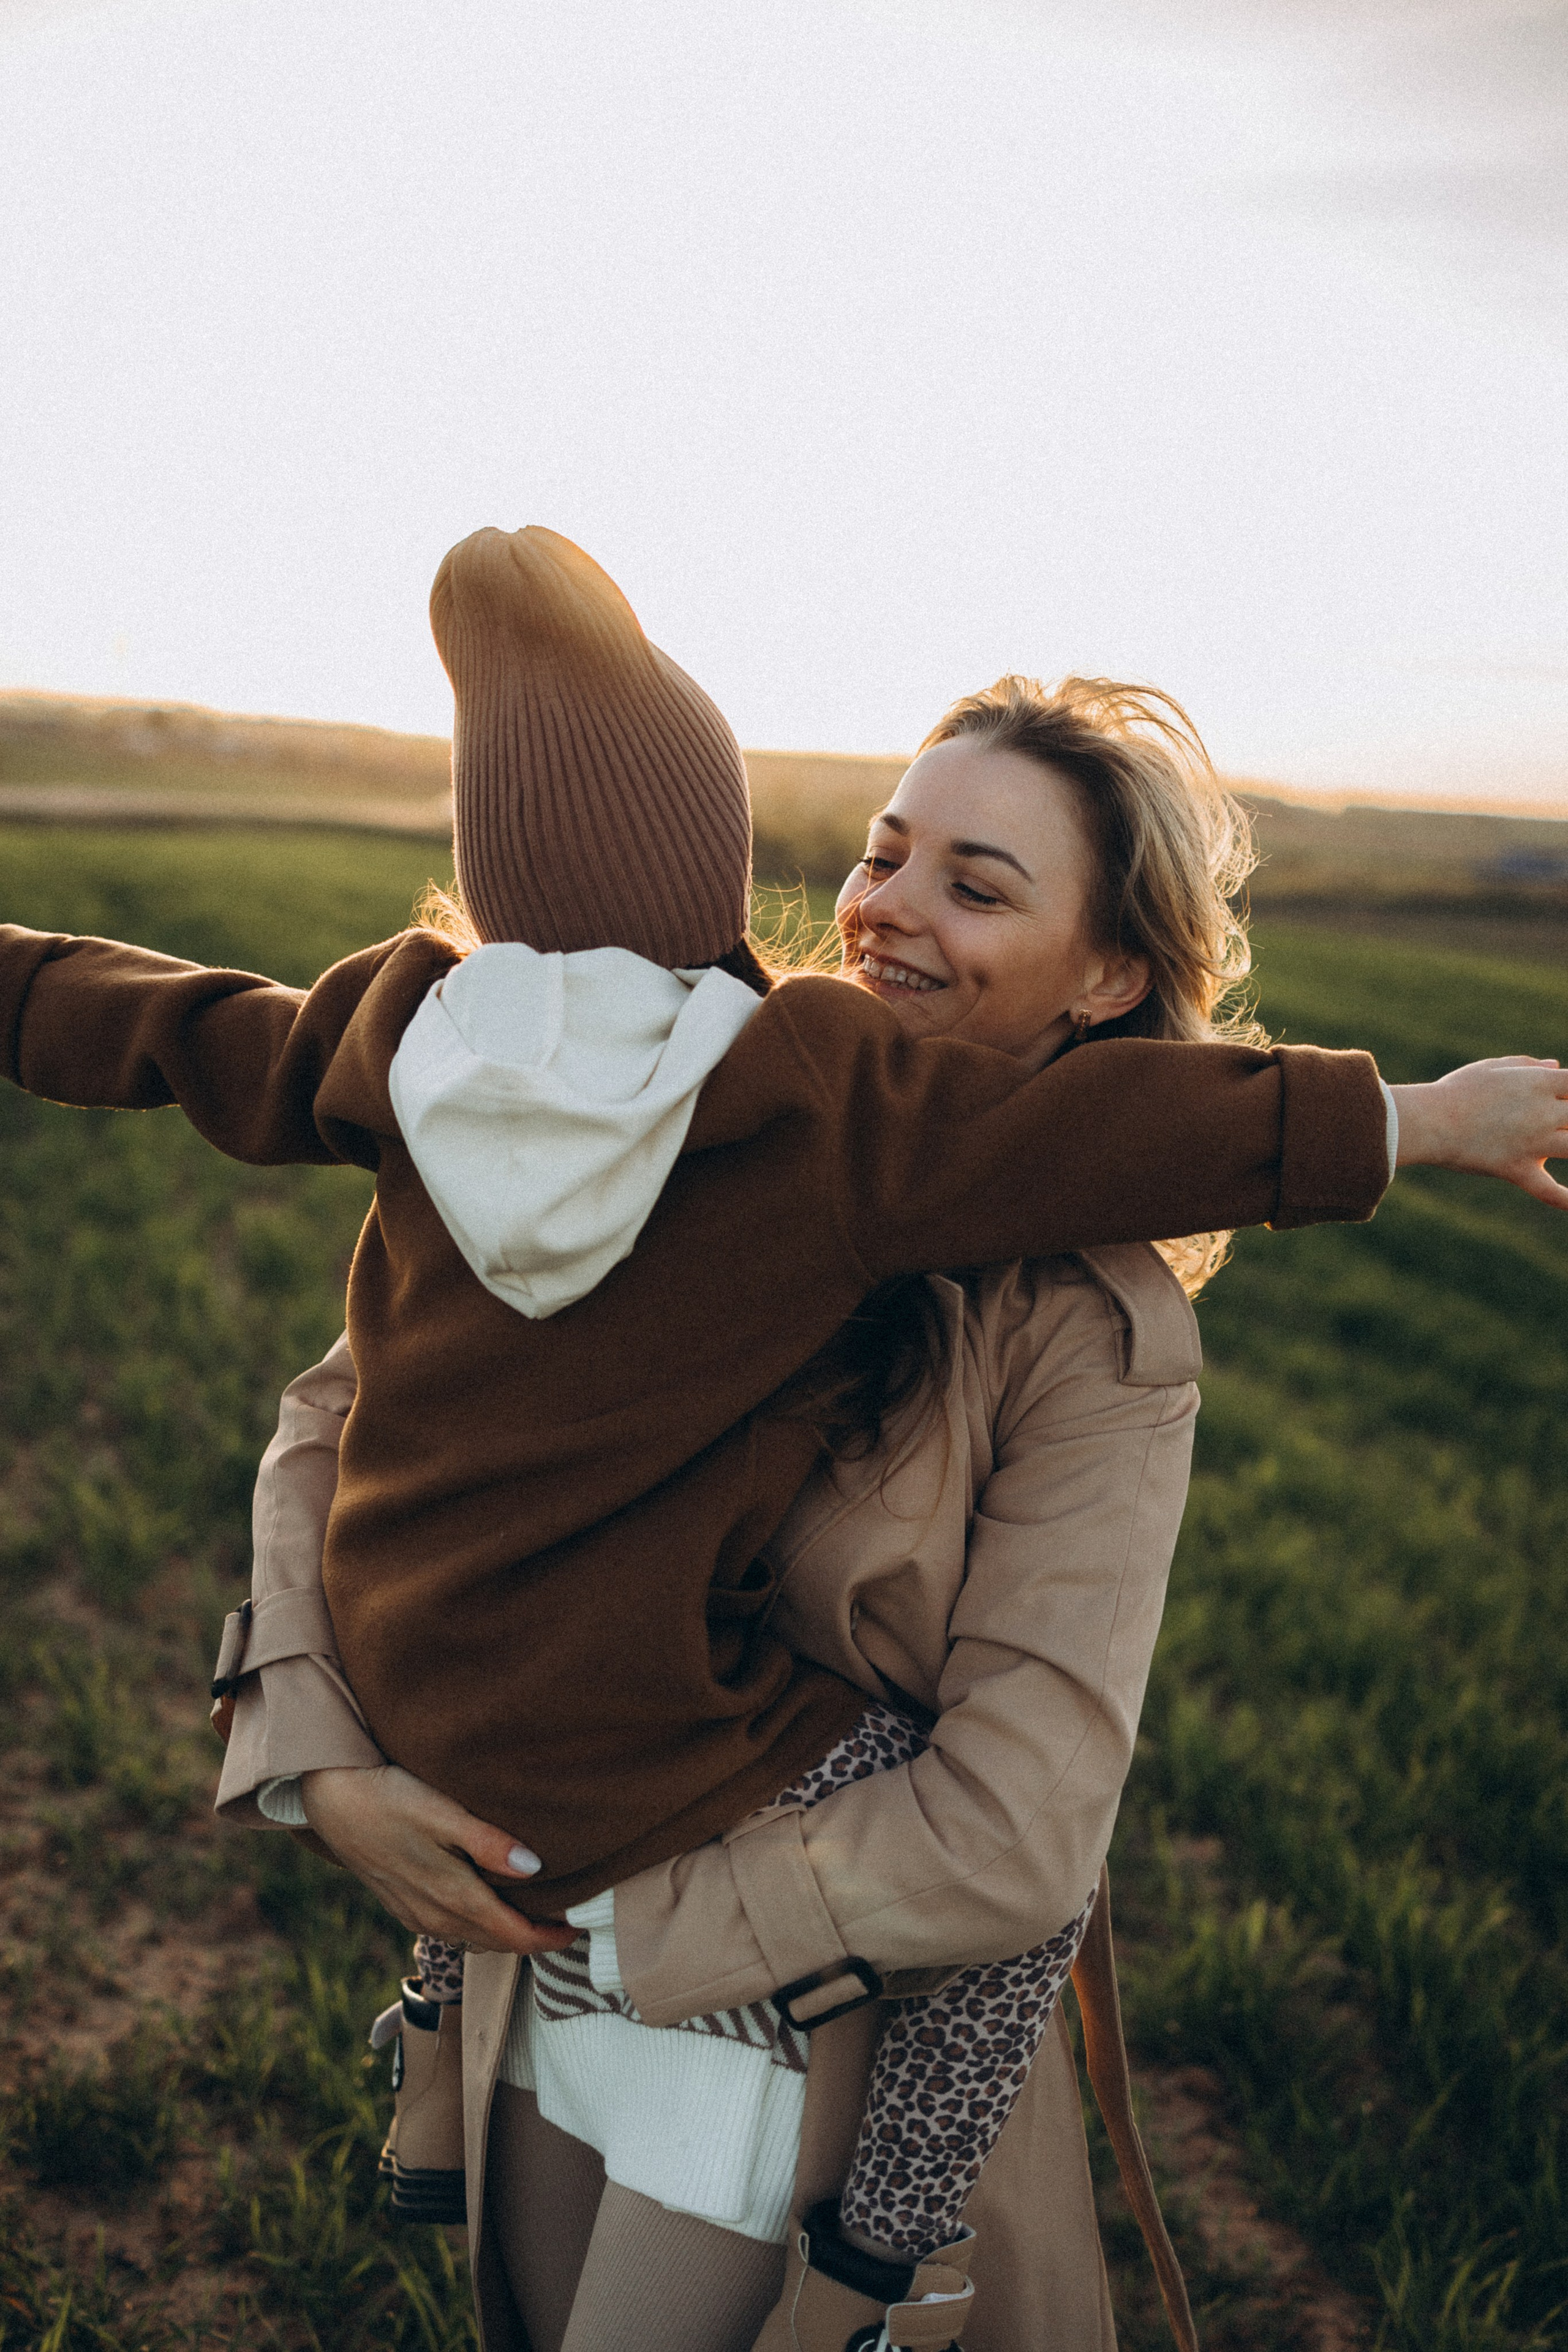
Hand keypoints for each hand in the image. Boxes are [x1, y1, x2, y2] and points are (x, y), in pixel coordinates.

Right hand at [299, 1764, 577, 1956]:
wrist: (329, 1799)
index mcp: (453, 1897)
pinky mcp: (403, 1905)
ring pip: (473, 1938)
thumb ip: (488, 1843)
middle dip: (532, 1938)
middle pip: (497, 1942)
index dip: (549, 1938)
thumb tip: (535, 1868)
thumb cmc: (390, 1798)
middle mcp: (436, 1917)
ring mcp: (416, 1915)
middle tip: (566, 1922)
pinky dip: (478, 1925)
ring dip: (505, 1934)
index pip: (513, 1935)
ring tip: (535, 1913)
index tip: (578, 1928)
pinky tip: (487, 1904)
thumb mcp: (442, 1813)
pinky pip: (451, 1929)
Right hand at [1391, 1057, 1567, 1207]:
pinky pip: (1548, 1191)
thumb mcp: (1492, 1067)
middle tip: (1559, 1126)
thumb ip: (1528, 1065)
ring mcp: (1532, 1143)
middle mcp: (1542, 1112)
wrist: (1428, 1120)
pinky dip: (1565, 1199)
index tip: (1566, 1099)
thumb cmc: (1457, 1090)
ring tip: (1566, 1147)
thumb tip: (1556, 1067)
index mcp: (1538, 1082)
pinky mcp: (1517, 1169)